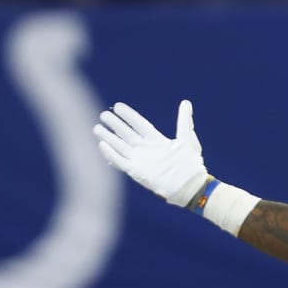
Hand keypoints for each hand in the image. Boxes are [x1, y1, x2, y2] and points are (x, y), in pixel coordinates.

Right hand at [93, 100, 207, 206]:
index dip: (129, 115)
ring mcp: (140, 160)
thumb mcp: (187, 139)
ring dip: (108, 137)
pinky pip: (120, 162)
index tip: (118, 106)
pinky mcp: (136, 172)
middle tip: (103, 115)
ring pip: (120, 146)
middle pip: (126, 134)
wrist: (191, 185)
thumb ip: (184, 121)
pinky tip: (102, 146)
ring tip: (96, 128)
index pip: (139, 124)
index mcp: (156, 140)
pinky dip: (111, 154)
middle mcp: (146, 149)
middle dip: (115, 124)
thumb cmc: (191, 164)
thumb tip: (186, 102)